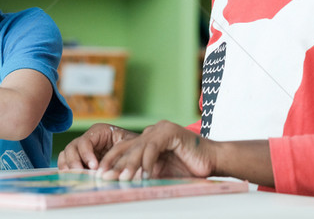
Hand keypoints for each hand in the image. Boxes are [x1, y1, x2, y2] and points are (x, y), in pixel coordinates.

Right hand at [57, 123, 137, 170]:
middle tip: (81, 174)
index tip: (94, 166)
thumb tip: (109, 170)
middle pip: (72, 148)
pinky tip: (74, 180)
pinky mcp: (80, 161)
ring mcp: (82, 150)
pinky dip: (67, 171)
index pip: (85, 141)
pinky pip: (66, 164)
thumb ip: (121, 155)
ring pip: (66, 155)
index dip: (86, 154)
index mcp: (98, 131)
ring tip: (76, 178)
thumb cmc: (134, 146)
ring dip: (68, 167)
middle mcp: (87, 139)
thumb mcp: (130, 146)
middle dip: (74, 162)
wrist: (138, 152)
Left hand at [96, 120, 214, 180]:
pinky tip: (145, 174)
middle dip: (115, 163)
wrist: (213, 161)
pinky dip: (148, 161)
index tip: (101, 174)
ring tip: (122, 179)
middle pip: (128, 147)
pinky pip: (153, 147)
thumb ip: (144, 173)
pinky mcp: (170, 132)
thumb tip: (123, 183)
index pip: (125, 149)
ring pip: (139, 147)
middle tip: (104, 176)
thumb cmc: (189, 169)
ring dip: (129, 165)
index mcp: (148, 139)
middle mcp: (152, 132)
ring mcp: (161, 130)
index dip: (112, 161)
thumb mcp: (161, 172)